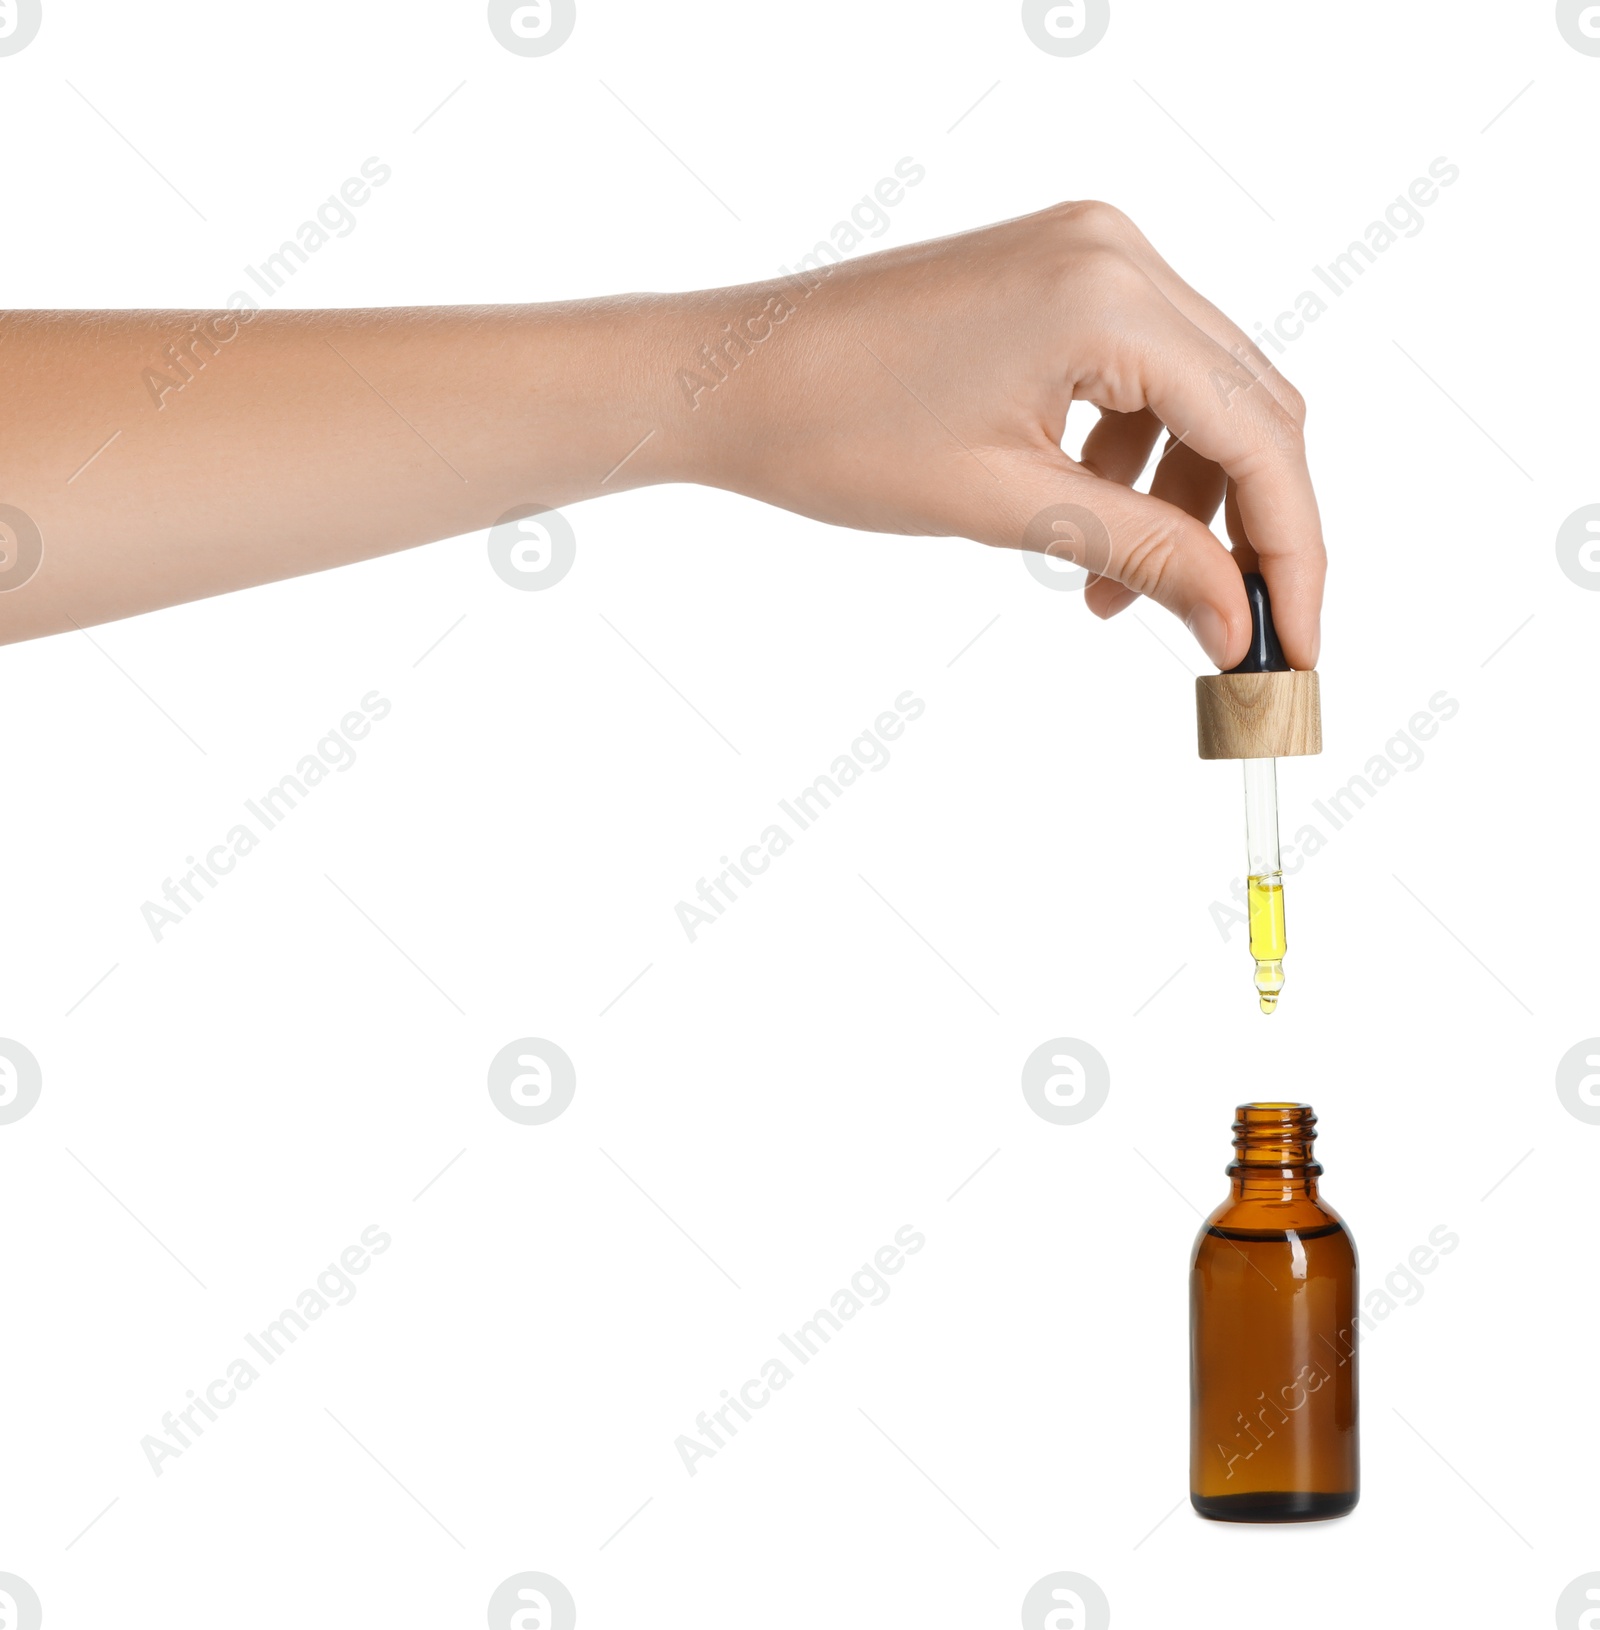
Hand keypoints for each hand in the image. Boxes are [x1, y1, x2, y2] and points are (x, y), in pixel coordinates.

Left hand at [656, 201, 1323, 669]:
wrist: (728, 378)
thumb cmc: (835, 432)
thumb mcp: (1006, 507)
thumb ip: (1143, 555)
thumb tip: (1236, 622)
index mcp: (1110, 294)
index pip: (1259, 435)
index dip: (1289, 554)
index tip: (1292, 645)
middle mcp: (1118, 252)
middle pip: (1251, 407)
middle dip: (1252, 531)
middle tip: (1238, 633)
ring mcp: (1089, 254)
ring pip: (1202, 395)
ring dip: (1185, 502)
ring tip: (1120, 594)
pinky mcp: (1057, 276)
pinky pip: (1143, 375)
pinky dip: (1137, 459)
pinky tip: (1092, 528)